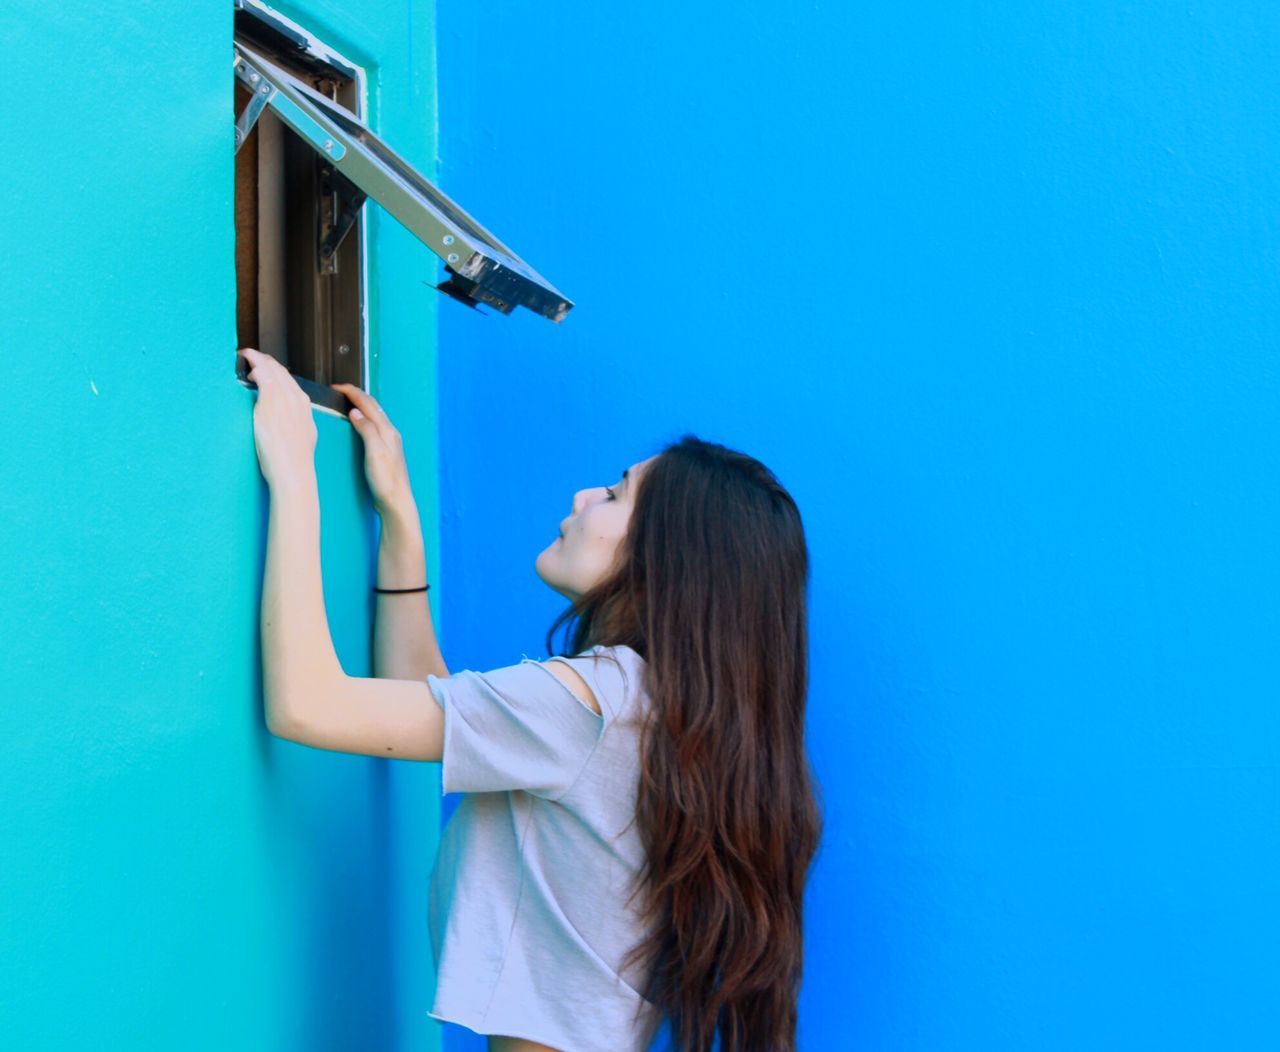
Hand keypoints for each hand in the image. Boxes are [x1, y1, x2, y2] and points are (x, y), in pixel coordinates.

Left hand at [237, 348, 317, 490]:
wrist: (293, 470)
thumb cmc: (295, 460)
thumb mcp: (303, 436)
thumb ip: (295, 421)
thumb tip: (288, 419)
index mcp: (305, 406)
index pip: (289, 380)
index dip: (276, 370)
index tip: (265, 366)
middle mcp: (296, 399)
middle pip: (281, 371)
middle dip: (266, 360)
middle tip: (252, 357)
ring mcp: (284, 399)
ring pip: (272, 369)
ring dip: (259, 359)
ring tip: (247, 355)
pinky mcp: (270, 403)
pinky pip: (263, 375)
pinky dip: (255, 364)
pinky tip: (247, 361)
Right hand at [330, 382, 414, 515]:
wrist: (396, 501)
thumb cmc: (386, 479)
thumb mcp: (375, 452)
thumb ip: (367, 430)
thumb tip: (355, 412)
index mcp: (387, 430)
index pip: (368, 404)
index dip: (352, 393)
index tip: (335, 387)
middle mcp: (390, 433)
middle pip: (373, 406)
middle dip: (357, 395)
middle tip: (339, 391)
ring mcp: (389, 442)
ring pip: (375, 415)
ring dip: (361, 405)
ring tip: (347, 402)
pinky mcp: (386, 451)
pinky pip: (374, 426)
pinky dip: (364, 418)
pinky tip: (359, 424)